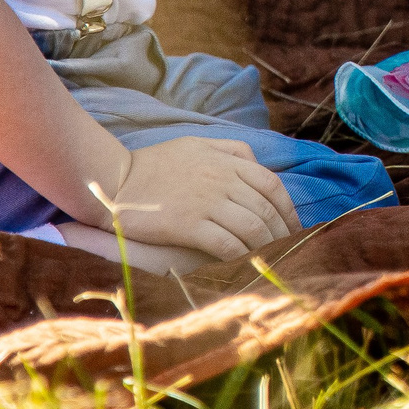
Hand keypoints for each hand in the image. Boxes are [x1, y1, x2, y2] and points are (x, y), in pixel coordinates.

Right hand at [103, 137, 300, 261]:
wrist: (115, 180)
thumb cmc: (155, 163)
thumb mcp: (198, 144)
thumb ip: (231, 150)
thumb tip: (257, 162)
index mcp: (228, 161)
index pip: (272, 184)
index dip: (288, 207)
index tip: (293, 225)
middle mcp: (223, 181)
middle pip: (266, 209)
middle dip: (282, 232)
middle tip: (289, 249)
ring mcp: (207, 203)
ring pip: (252, 228)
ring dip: (267, 246)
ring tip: (272, 259)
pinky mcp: (189, 225)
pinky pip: (227, 244)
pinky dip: (242, 255)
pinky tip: (246, 264)